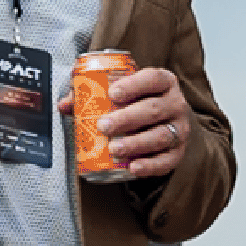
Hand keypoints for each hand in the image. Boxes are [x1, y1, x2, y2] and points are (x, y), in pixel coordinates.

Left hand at [67, 65, 192, 178]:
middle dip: (127, 118)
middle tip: (103, 126)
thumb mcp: (121, 92)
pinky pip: (167, 161)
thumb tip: (66, 105)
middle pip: (154, 109)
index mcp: (163, 83)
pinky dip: (150, 166)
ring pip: (161, 136)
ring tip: (114, 149)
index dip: (134, 85)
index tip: (112, 93)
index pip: (153, 79)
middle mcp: (176, 104)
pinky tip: (133, 167)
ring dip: (136, 143)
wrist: (162, 122)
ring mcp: (180, 129)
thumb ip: (92, 94)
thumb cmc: (137, 103)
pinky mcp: (178, 152)